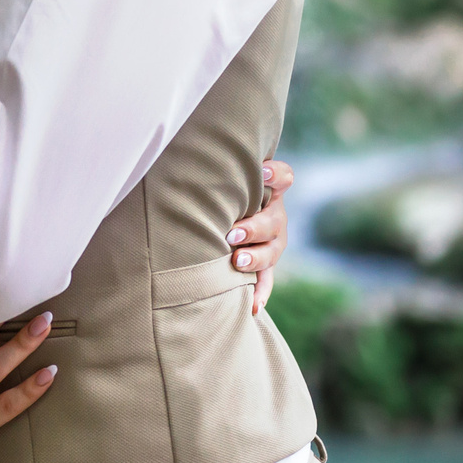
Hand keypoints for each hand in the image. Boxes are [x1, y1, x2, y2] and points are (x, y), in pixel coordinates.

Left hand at [229, 157, 294, 315]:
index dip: (275, 174)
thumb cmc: (215, 192)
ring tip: (236, 262)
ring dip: (255, 258)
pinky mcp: (265, 265)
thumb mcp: (220, 180)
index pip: (283, 177)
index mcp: (267, 191)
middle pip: (273, 221)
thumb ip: (215, 172)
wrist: (221, 217)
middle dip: (253, 228)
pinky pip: (266, 280)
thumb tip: (179, 155)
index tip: (260, 171)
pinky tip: (252, 306)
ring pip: (272, 251)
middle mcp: (274, 215)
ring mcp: (272, 242)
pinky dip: (259, 293)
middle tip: (231, 233)